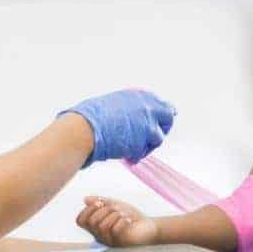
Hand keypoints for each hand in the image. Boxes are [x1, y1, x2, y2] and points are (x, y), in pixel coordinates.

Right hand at [60, 89, 174, 165]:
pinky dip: (136, 156)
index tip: (157, 123)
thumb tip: (134, 119)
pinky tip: (125, 156)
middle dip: (162, 128)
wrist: (83, 128)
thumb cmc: (89, 117)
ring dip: (147, 146)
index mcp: (139, 95)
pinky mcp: (144, 140)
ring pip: (159, 138)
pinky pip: (144, 152)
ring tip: (131, 149)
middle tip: (152, 139)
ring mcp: (148, 123)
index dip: (160, 116)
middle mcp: (148, 106)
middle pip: (169, 117)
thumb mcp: (113, 104)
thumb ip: (129, 109)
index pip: (162, 104)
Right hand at [77, 196, 159, 246]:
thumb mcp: (116, 206)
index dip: (87, 210)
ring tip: (124, 214)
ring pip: (103, 226)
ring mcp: (110, 240)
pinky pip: (115, 230)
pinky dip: (122, 221)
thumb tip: (85, 199)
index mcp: (96, 228)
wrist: (149, 228)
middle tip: (116, 208)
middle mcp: (100, 236)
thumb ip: (101, 202)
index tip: (100, 202)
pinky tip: (129, 220)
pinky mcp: (121, 242)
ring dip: (115, 214)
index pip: (80, 221)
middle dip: (104, 210)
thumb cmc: (132, 217)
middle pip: (92, 222)